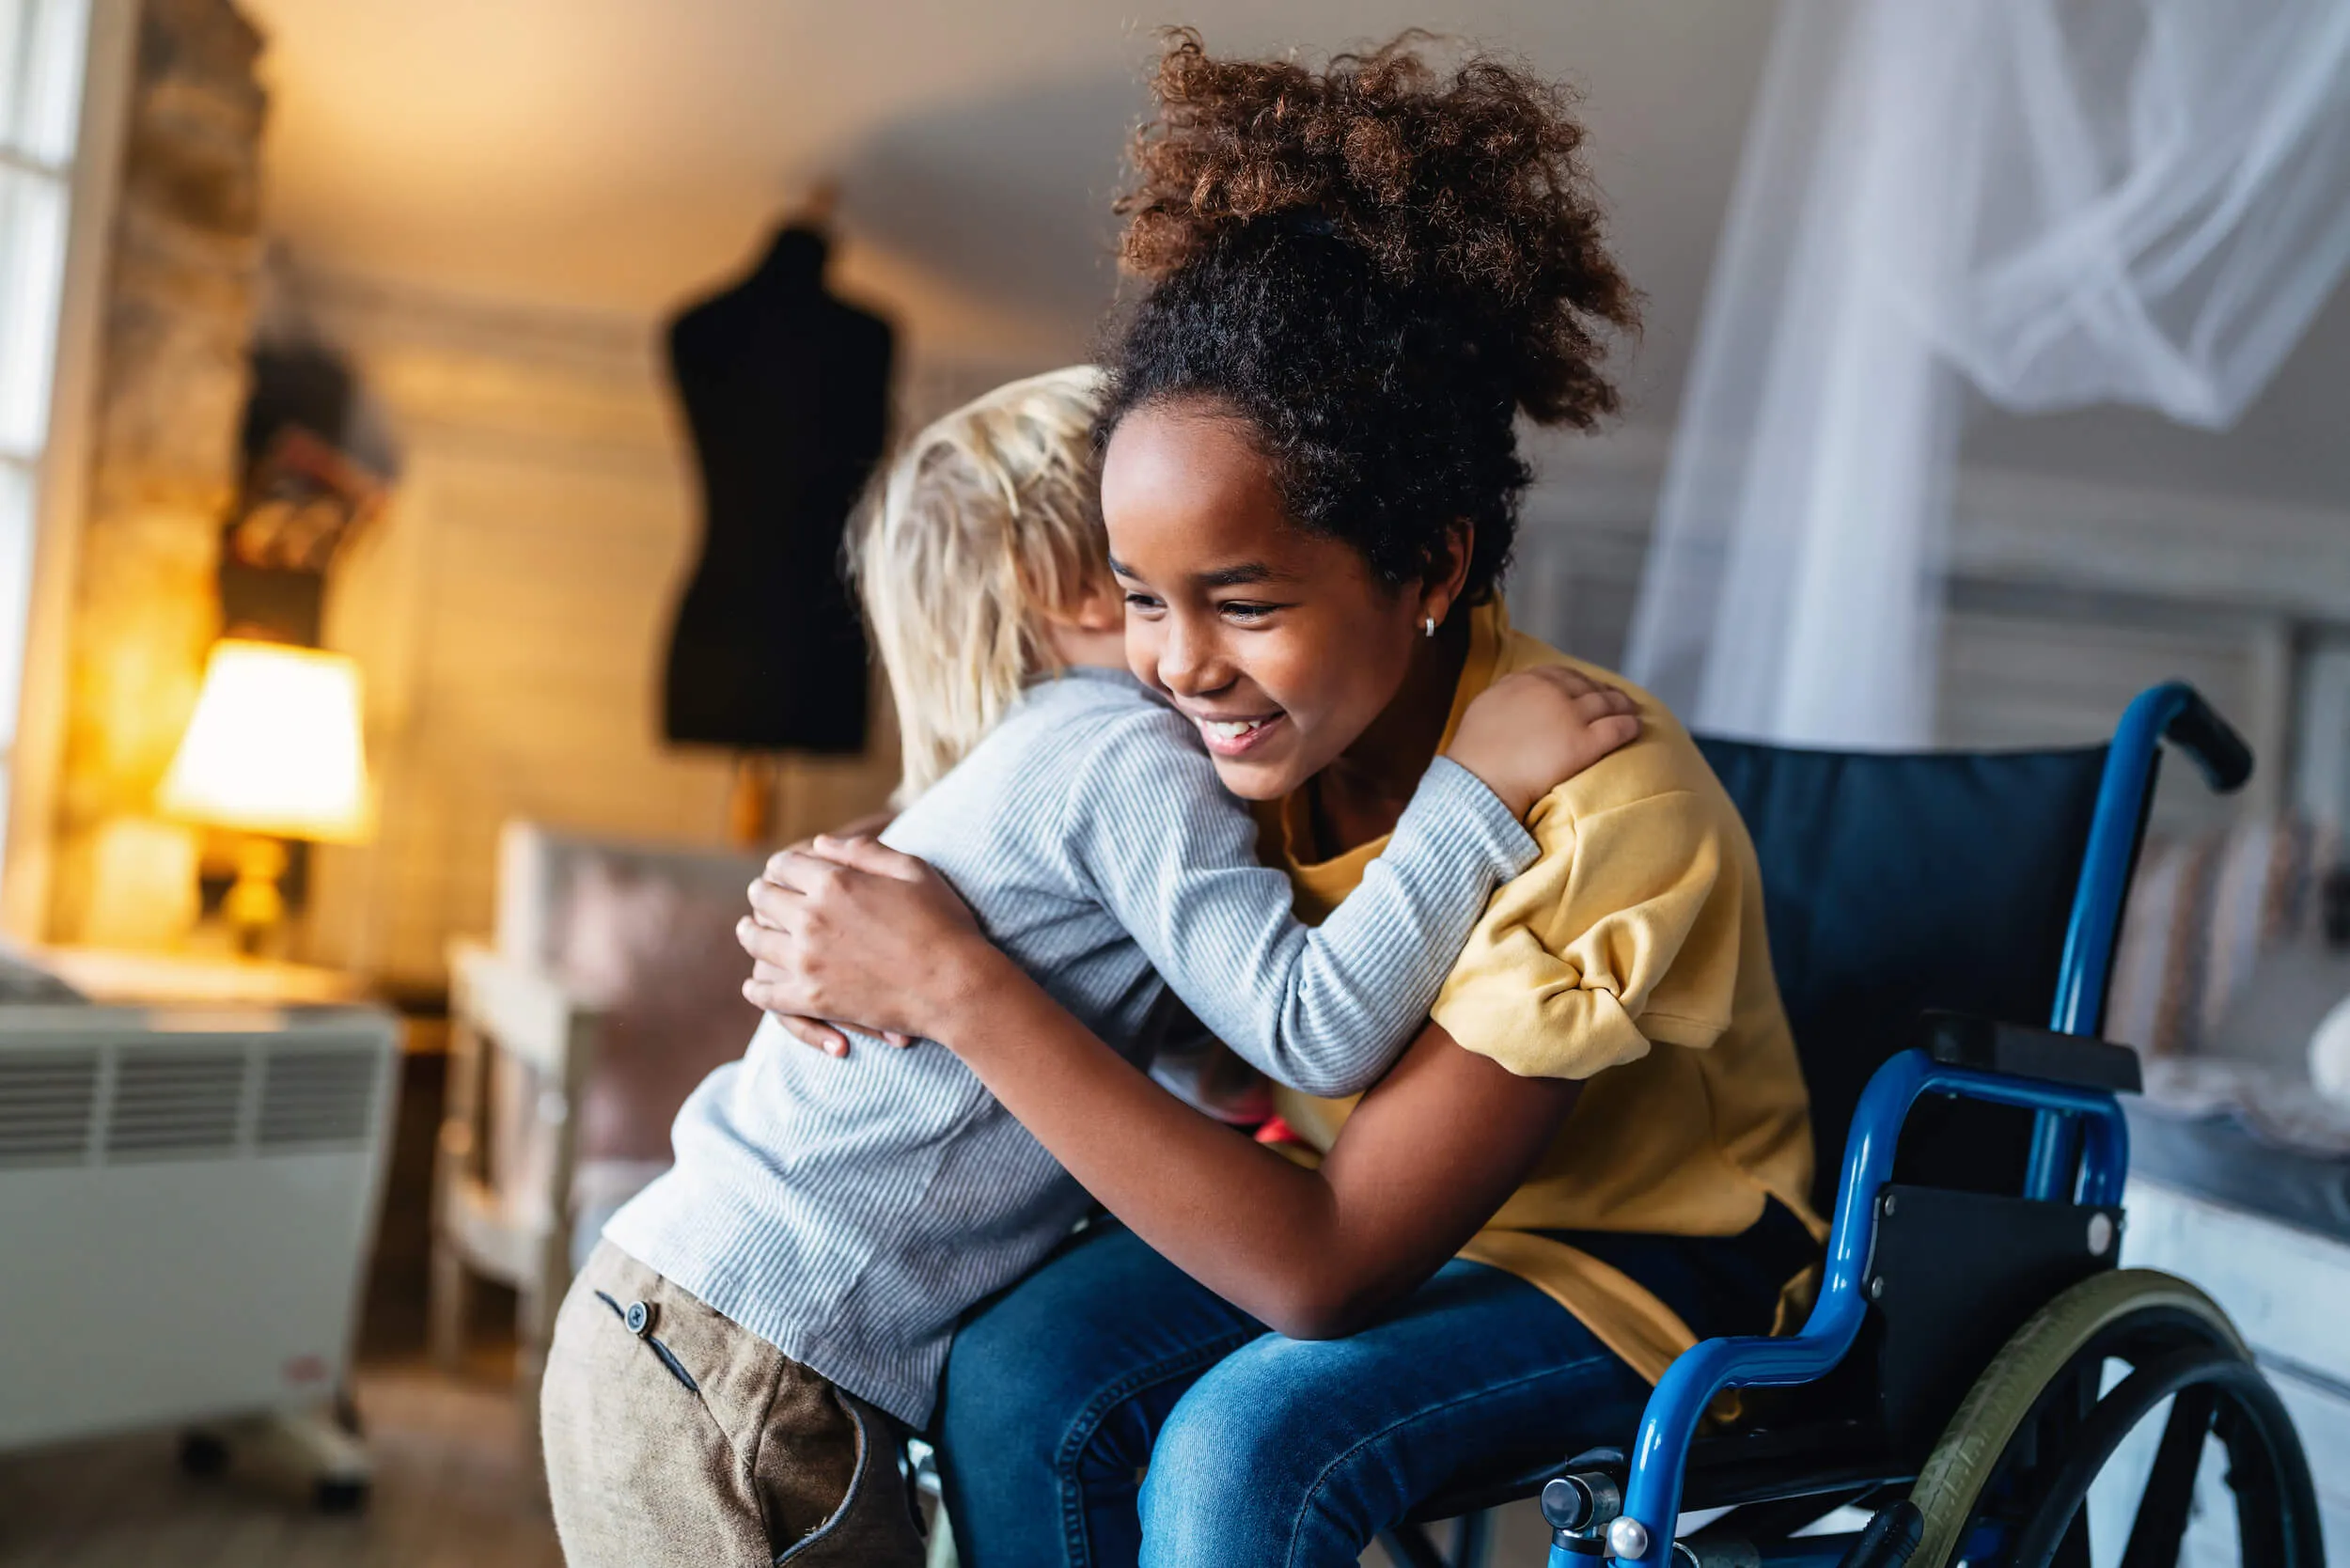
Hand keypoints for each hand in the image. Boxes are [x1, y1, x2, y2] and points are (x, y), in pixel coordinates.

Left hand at [735, 836, 1006, 1048]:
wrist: (956, 985)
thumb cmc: (943, 922)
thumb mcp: (912, 870)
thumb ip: (863, 851)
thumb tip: (821, 843)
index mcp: (834, 882)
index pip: (783, 865)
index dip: (782, 866)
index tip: (785, 873)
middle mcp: (811, 917)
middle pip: (762, 898)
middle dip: (765, 894)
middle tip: (767, 899)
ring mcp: (808, 960)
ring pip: (755, 940)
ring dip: (752, 933)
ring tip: (752, 932)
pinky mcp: (812, 999)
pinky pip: (765, 992)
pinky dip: (756, 987)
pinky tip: (756, 984)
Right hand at [1446, 667, 1639, 817]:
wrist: (1480, 779)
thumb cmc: (1474, 752)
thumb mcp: (1485, 706)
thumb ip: (1507, 694)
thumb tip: (1519, 692)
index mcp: (1525, 681)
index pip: (1561, 674)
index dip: (1579, 680)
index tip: (1586, 686)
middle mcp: (1551, 692)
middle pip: (1587, 687)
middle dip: (1604, 691)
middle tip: (1616, 698)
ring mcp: (1569, 716)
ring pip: (1606, 704)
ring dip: (1623, 705)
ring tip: (1632, 710)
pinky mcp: (1584, 743)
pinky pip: (1615, 729)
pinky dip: (1629, 726)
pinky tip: (1636, 727)